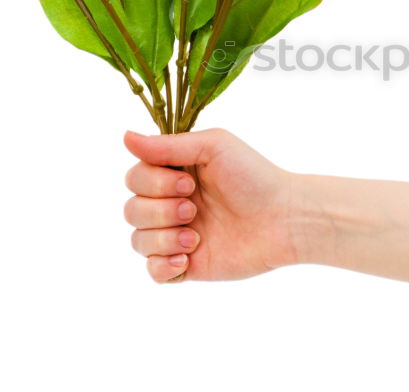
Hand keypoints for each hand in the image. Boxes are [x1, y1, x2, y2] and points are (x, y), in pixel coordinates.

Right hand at [123, 129, 302, 282]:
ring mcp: (178, 236)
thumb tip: (124, 137)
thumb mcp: (213, 147)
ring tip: (197, 236)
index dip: (153, 182)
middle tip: (194, 209)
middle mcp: (171, 204)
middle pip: (131, 210)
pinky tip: (187, 258)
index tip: (189, 182)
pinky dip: (163, 266)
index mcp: (174, 173)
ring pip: (138, 241)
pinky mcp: (188, 265)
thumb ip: (167, 145)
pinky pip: (153, 272)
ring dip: (163, 238)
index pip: (134, 178)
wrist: (284, 219)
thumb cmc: (254, 176)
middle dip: (159, 210)